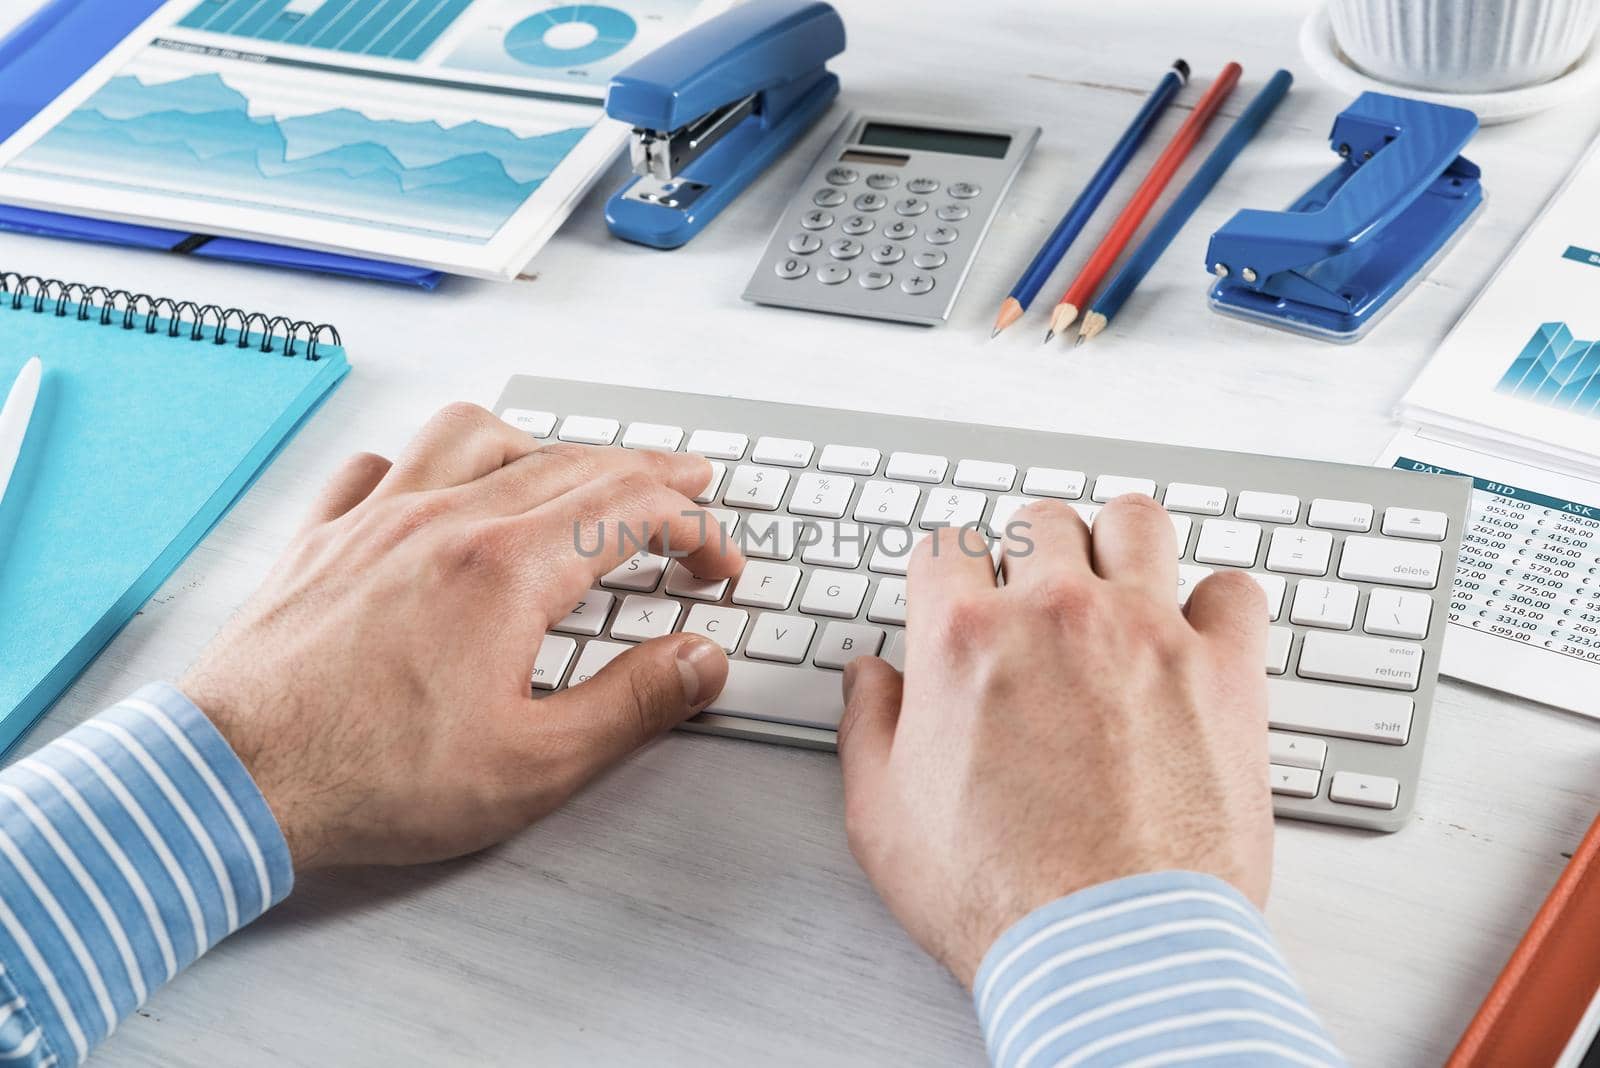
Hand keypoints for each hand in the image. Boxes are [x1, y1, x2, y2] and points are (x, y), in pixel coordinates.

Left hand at [181, 403, 740, 869]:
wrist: (231, 783)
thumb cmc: (370, 779)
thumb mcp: (534, 766)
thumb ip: (633, 705)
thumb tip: (700, 661)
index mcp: (507, 570)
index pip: (632, 511)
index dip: (694, 527)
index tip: (716, 561)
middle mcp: (446, 522)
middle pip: (573, 462)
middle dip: (648, 474)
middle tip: (689, 490)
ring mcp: (378, 520)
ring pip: (476, 435)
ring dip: (543, 443)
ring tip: (573, 470)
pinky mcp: (324, 540)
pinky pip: (380, 465)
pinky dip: (425, 462)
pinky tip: (436, 487)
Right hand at [836, 495, 1270, 986]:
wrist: (1107, 951)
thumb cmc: (998, 897)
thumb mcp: (883, 816)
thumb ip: (869, 726)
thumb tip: (871, 679)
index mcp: (963, 638)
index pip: (945, 547)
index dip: (946, 572)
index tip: (958, 593)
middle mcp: (1056, 615)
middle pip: (1040, 522)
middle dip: (1028, 551)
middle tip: (1033, 596)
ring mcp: (1146, 634)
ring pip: (1135, 522)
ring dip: (1119, 545)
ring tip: (1115, 584)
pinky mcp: (1223, 672)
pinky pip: (1234, 590)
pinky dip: (1217, 605)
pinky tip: (1198, 634)